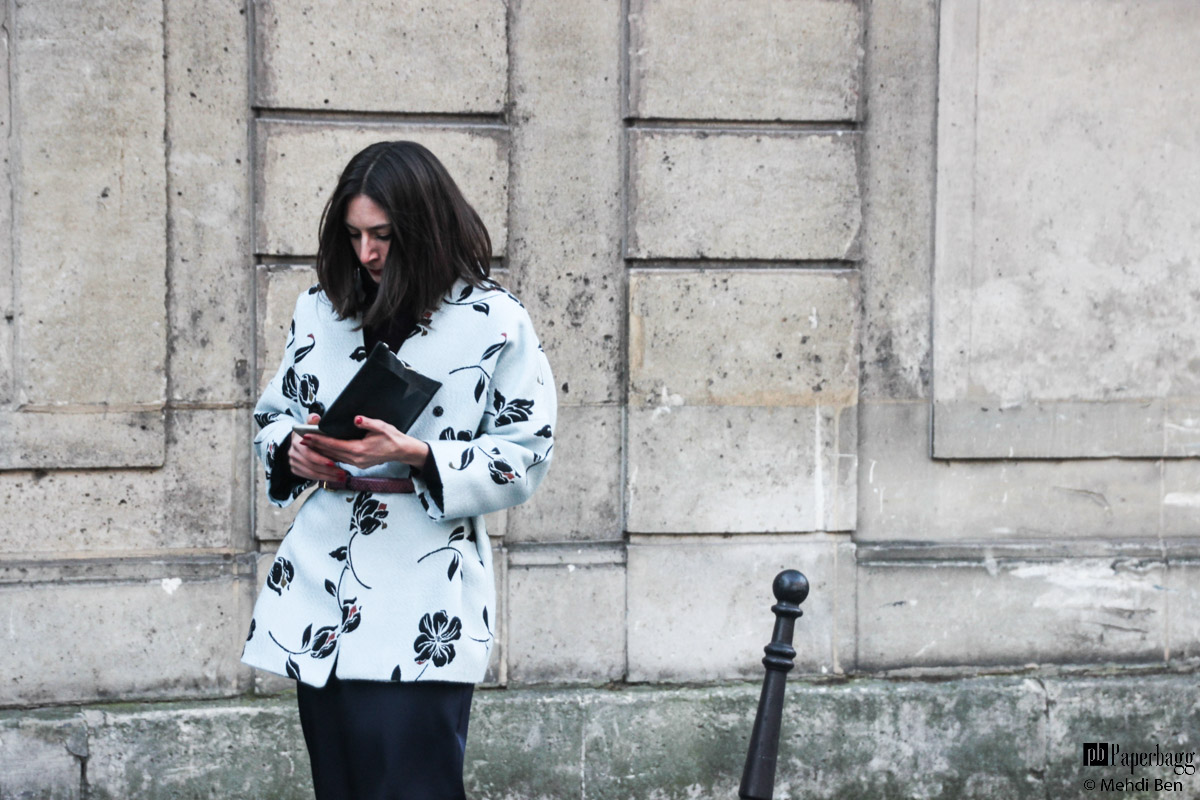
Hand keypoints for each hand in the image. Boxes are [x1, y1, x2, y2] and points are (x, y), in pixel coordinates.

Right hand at [287, 414, 349, 481]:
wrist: (301, 439)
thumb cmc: (311, 432)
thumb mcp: (312, 424)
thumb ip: (314, 421)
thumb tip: (315, 418)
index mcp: (296, 441)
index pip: (308, 453)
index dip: (320, 459)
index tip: (333, 463)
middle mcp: (292, 453)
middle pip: (311, 465)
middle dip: (327, 470)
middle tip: (342, 473)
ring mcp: (293, 462)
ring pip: (311, 473)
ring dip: (327, 476)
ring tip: (341, 477)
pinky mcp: (296, 469)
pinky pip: (309, 477)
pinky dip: (322, 478)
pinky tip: (333, 478)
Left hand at [301, 415, 430, 469]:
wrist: (403, 451)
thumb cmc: (393, 438)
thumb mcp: (382, 426)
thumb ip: (367, 422)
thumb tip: (356, 419)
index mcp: (359, 450)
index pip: (334, 445)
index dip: (319, 440)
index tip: (306, 436)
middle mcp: (356, 459)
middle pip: (331, 452)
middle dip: (315, 446)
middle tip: (301, 439)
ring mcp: (357, 463)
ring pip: (334, 457)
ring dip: (321, 451)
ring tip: (309, 443)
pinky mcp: (359, 464)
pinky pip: (341, 459)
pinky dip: (330, 454)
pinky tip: (324, 450)